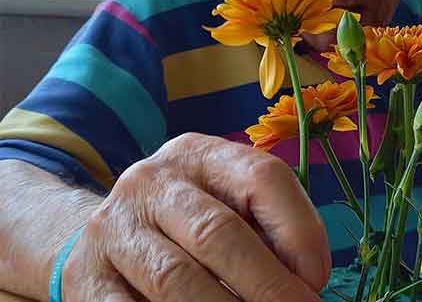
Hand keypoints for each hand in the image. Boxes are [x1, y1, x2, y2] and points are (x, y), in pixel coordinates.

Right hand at [61, 133, 329, 300]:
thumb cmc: (190, 219)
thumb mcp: (229, 204)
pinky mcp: (85, 274)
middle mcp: (154, 181)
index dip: (298, 231)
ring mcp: (114, 227)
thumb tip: (306, 280)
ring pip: (174, 278)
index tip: (316, 278)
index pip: (262, 178)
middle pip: (219, 232)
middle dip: (268, 284)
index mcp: (203, 155)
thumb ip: (268, 229)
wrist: (108, 232)